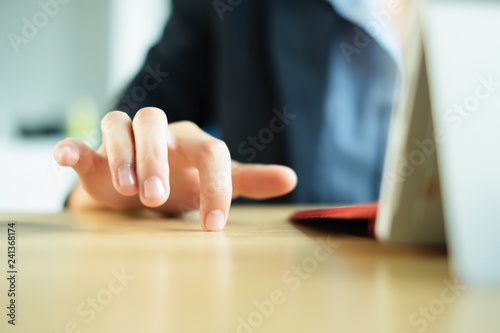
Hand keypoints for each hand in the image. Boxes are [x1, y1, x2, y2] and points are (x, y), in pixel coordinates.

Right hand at [54, 107, 296, 230]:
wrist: (145, 190)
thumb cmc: (185, 183)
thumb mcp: (217, 182)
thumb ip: (248, 181)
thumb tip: (291, 178)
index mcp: (191, 141)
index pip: (210, 151)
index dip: (215, 185)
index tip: (213, 225)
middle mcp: (157, 134)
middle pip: (155, 124)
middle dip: (155, 159)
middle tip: (158, 198)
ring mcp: (124, 141)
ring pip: (118, 125)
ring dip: (121, 153)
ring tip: (128, 188)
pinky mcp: (95, 156)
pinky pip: (81, 144)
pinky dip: (73, 149)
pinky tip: (68, 157)